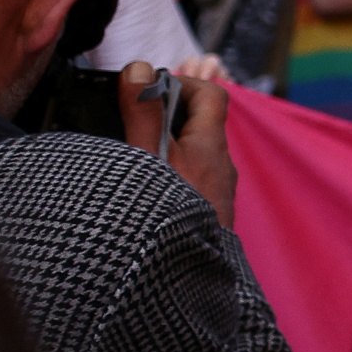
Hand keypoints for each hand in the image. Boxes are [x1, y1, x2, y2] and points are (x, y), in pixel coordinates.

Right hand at [118, 61, 234, 225]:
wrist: (185, 282)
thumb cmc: (169, 218)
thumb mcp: (147, 158)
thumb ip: (142, 113)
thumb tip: (139, 69)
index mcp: (211, 147)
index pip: (212, 96)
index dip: (183, 83)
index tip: (149, 87)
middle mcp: (221, 168)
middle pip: (200, 125)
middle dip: (167, 115)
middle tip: (130, 119)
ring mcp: (217, 194)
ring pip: (194, 157)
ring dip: (165, 147)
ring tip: (131, 154)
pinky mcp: (208, 217)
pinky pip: (191, 183)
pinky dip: (168, 175)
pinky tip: (143, 189)